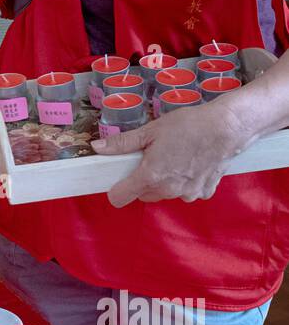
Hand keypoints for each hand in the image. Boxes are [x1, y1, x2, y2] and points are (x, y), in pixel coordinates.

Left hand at [91, 104, 250, 205]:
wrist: (227, 128)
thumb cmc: (188, 126)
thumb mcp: (151, 130)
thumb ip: (122, 143)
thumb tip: (97, 148)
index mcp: (150, 176)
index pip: (119, 198)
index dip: (116, 188)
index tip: (119, 177)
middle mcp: (168, 190)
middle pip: (143, 195)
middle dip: (142, 181)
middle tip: (152, 158)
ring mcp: (187, 194)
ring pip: (165, 194)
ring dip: (164, 182)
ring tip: (175, 157)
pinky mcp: (204, 192)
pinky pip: (186, 192)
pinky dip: (185, 182)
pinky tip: (192, 163)